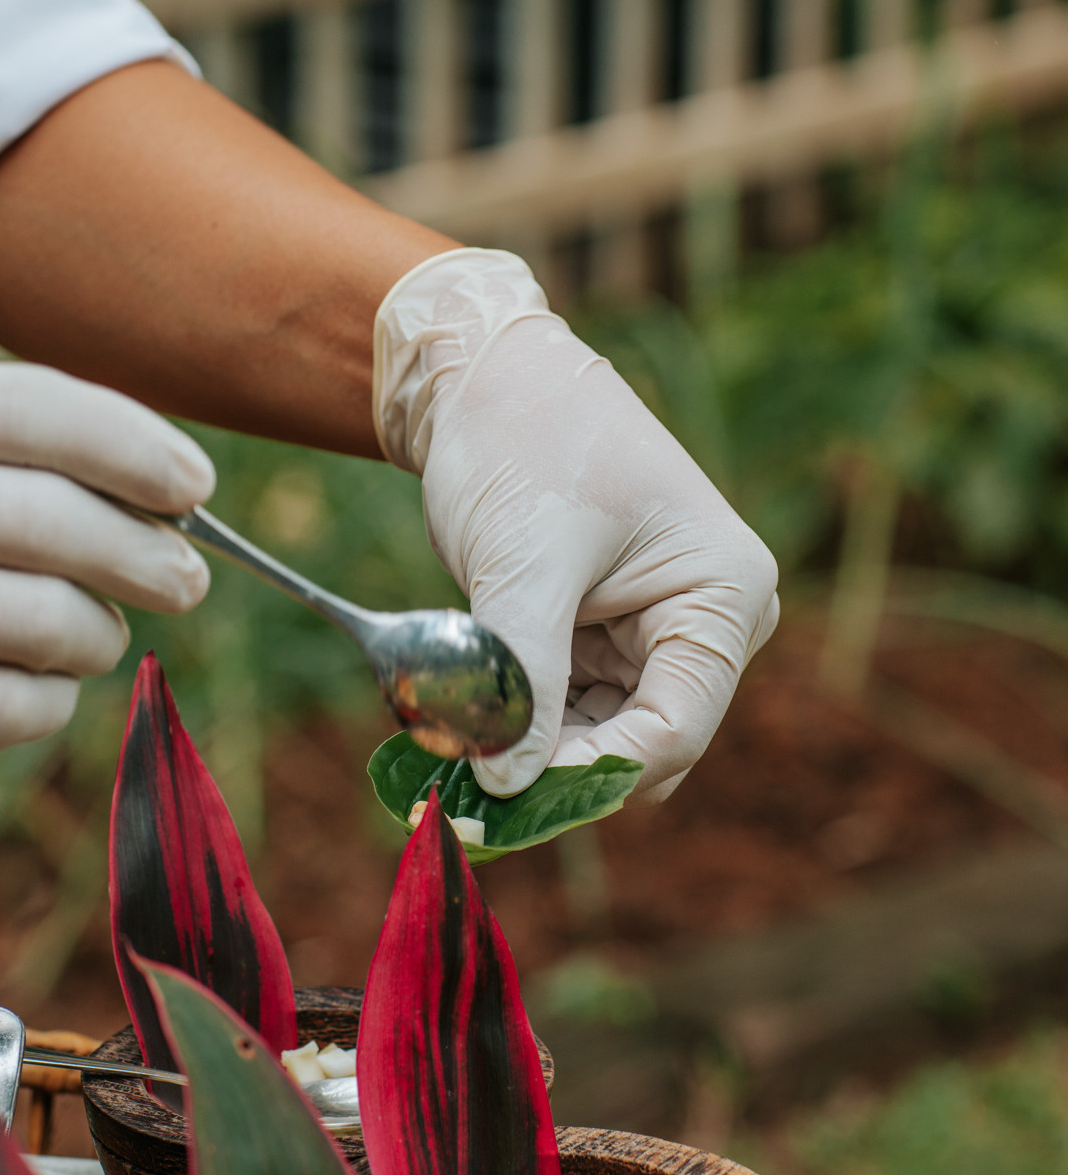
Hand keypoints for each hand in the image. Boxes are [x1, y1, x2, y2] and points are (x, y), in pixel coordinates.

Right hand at [0, 356, 214, 793]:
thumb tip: (146, 487)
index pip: (42, 411)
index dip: (139, 447)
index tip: (191, 484)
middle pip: (71, 522)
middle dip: (154, 554)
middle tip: (183, 577)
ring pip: (61, 621)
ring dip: (97, 631)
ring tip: (87, 630)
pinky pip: (21, 704)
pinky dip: (46, 695)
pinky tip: (24, 682)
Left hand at [374, 252, 778, 797]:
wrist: (483, 376)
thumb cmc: (522, 440)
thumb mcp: (524, 563)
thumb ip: (523, 680)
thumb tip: (506, 785)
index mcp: (724, 594)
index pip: (675, 727)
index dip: (593, 776)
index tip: (507, 798)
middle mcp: (706, 623)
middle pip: (641, 744)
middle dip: (558, 772)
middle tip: (470, 798)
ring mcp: (656, 636)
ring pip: (600, 739)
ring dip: (531, 755)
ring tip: (452, 759)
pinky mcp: (604, 641)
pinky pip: (569, 712)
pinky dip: (520, 727)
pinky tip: (463, 731)